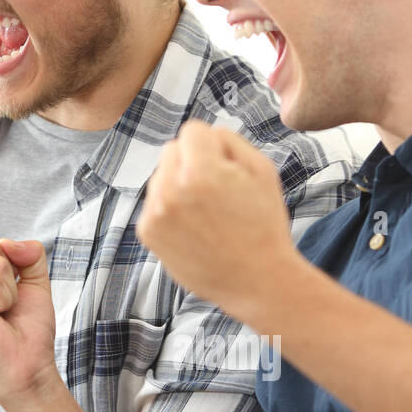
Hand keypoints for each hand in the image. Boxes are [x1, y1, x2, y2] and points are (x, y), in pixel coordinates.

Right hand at [0, 233, 59, 404]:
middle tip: (4, 308)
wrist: (27, 365)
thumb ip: (28, 252)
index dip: (14, 265)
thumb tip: (6, 242)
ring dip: (9, 290)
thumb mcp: (34, 280)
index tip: (9, 296)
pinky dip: (4, 297)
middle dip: (11, 275)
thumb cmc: (27, 329)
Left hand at [136, 120, 300, 320]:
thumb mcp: (262, 171)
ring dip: (178, 185)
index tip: (226, 167)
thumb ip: (229, 140)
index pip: (193, 130)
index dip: (213, 145)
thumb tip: (204, 134)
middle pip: (171, 150)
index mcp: (200, 170)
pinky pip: (153, 202)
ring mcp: (155, 212)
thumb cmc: (263, 224)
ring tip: (206, 212)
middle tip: (217, 190)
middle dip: (192, 162)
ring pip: (160, 176)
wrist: (256, 281)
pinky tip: (194, 228)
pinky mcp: (147, 232)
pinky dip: (169, 209)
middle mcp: (171, 189)